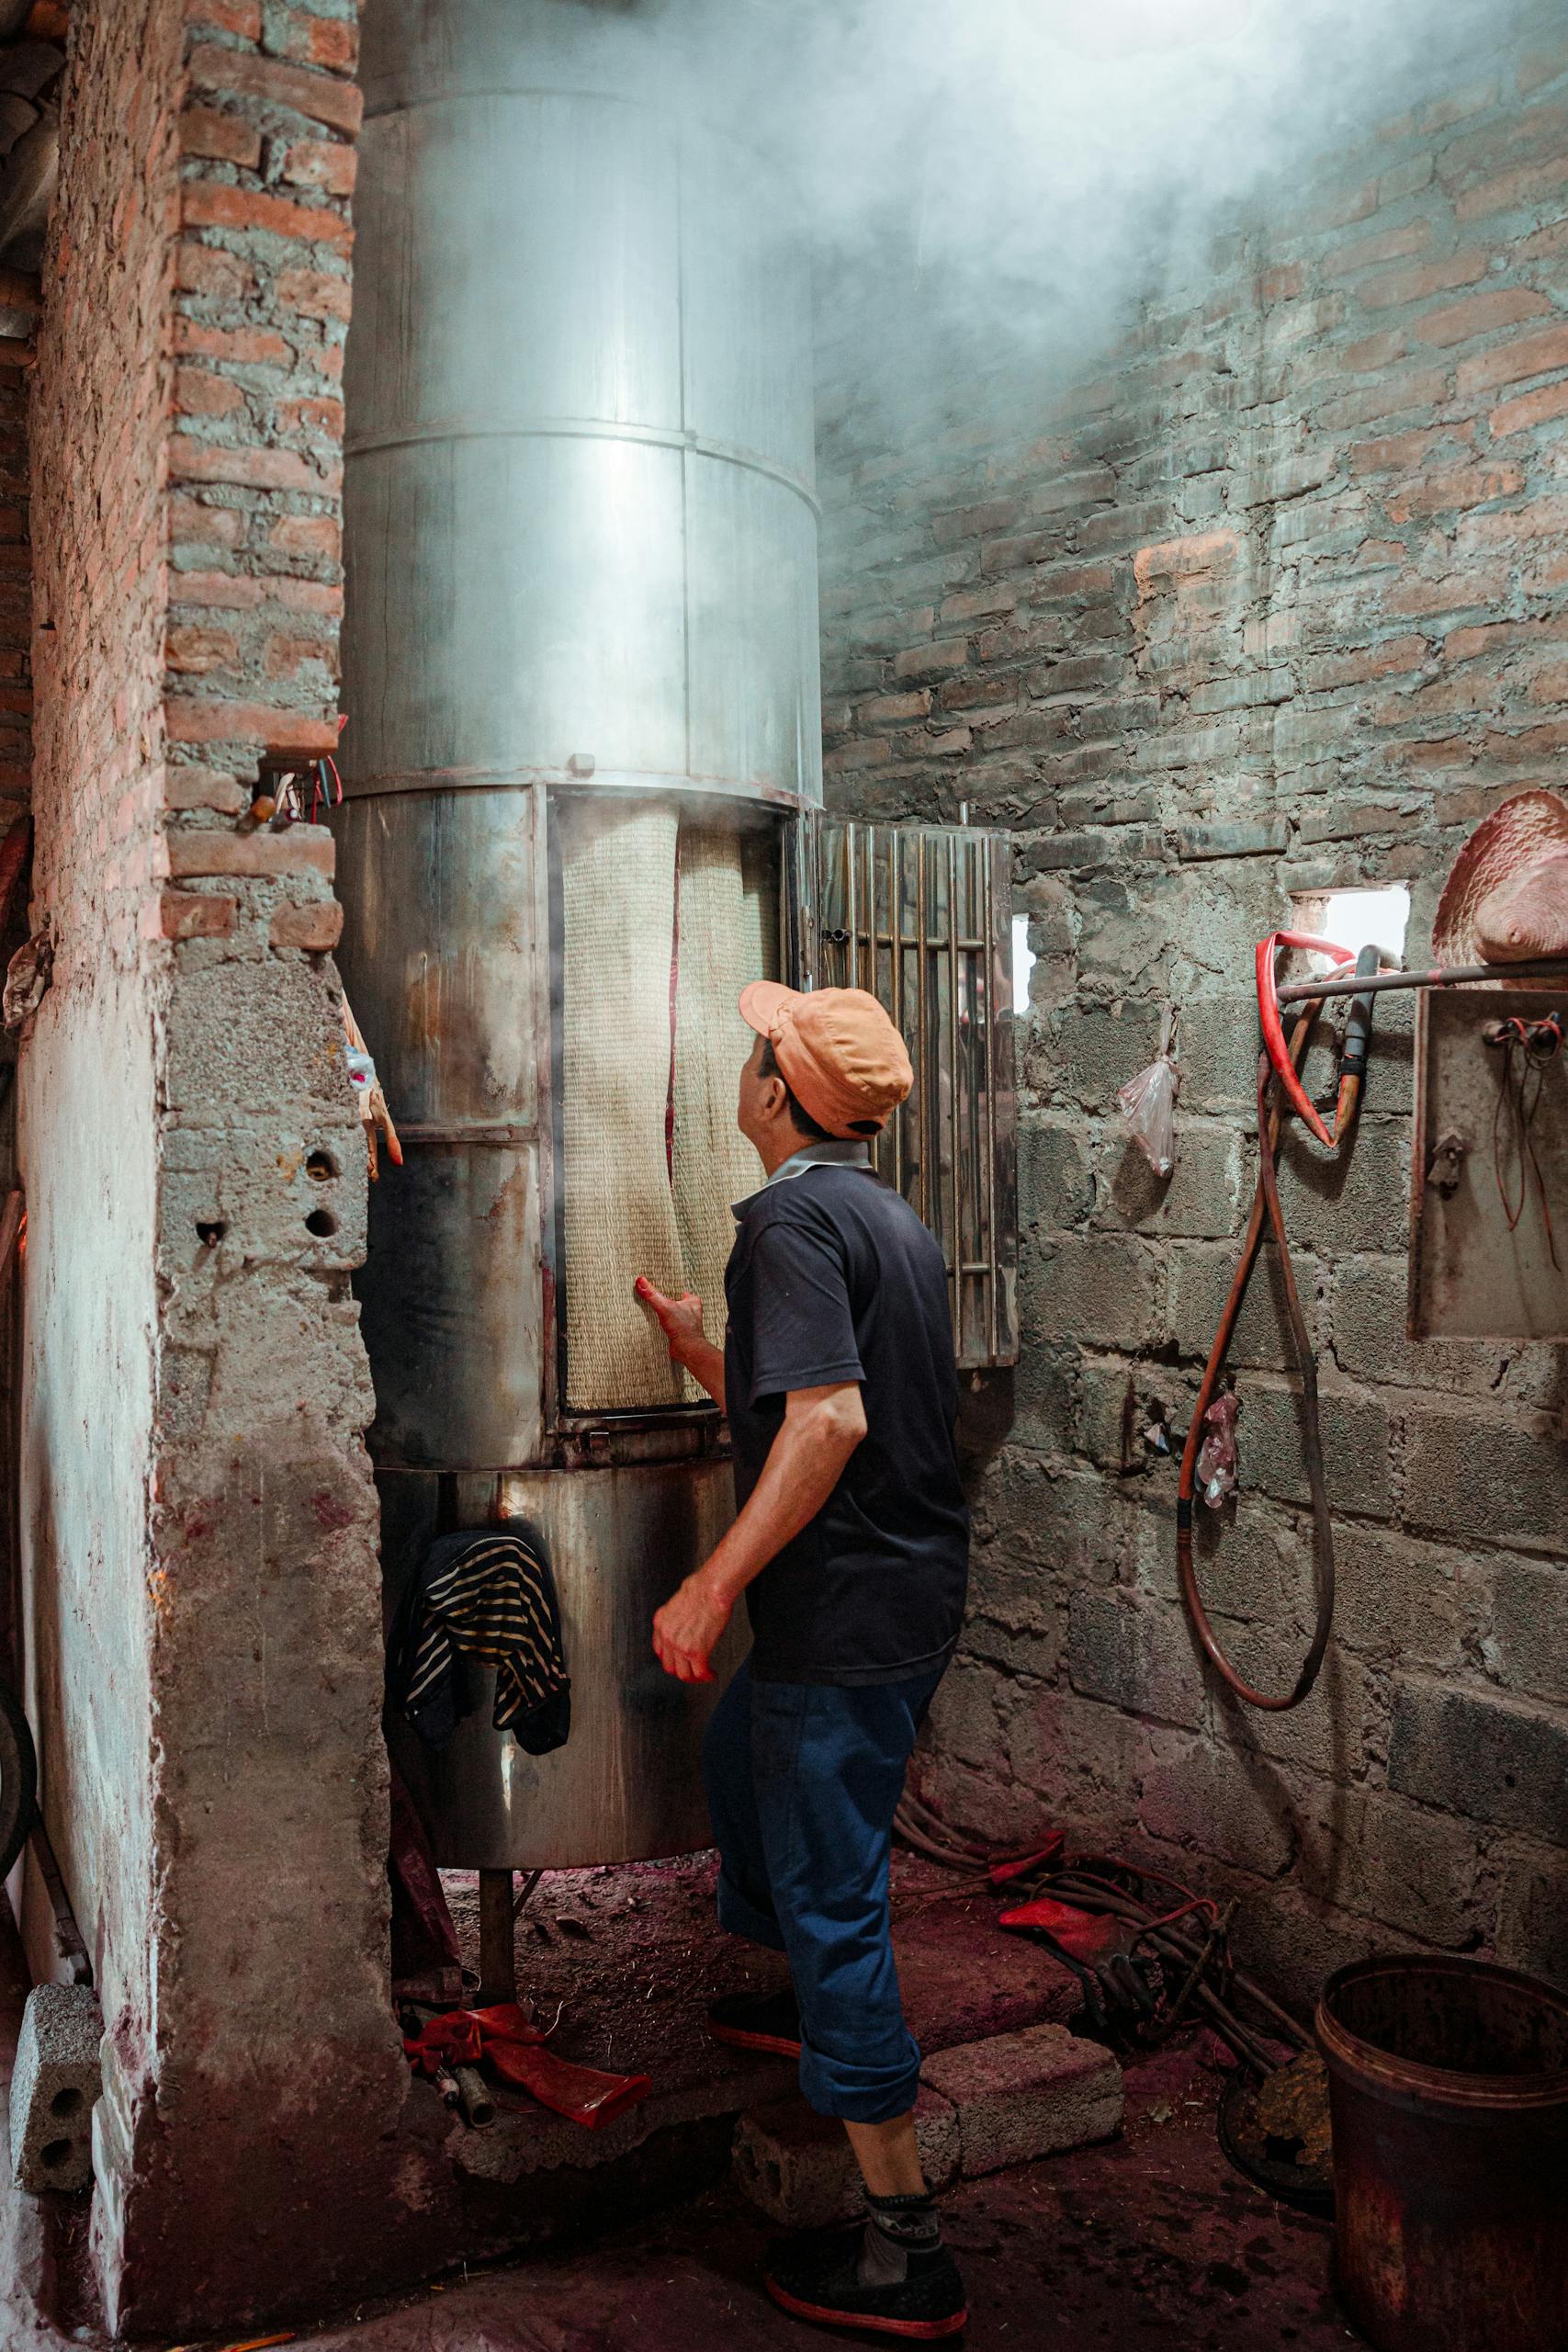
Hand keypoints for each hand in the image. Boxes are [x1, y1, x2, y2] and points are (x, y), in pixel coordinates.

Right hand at [635, 1277, 704, 1367]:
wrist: (687, 1350)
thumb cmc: (684, 1329)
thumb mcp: (665, 1307)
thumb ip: (652, 1294)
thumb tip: (641, 1281)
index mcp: (692, 1300)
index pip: (676, 1289)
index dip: (665, 1288)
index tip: (654, 1285)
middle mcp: (691, 1310)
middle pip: (672, 1300)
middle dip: (663, 1300)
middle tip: (651, 1297)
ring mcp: (685, 1320)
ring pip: (670, 1312)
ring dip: (662, 1312)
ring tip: (652, 1309)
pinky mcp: (679, 1330)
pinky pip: (669, 1322)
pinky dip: (663, 1322)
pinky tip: (655, 1322)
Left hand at [652, 1567, 731, 1682]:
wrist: (710, 1589)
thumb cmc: (700, 1589)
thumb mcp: (677, 1603)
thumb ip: (676, 1618)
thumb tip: (685, 1624)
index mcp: (661, 1623)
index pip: (659, 1651)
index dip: (670, 1659)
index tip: (678, 1660)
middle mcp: (667, 1637)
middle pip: (669, 1666)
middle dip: (681, 1671)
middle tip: (690, 1671)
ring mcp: (680, 1646)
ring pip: (684, 1674)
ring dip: (694, 1677)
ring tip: (702, 1675)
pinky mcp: (697, 1652)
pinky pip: (700, 1672)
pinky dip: (706, 1676)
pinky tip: (711, 1673)